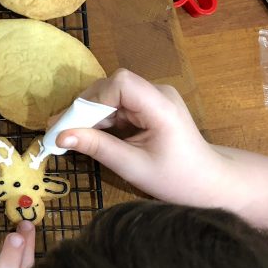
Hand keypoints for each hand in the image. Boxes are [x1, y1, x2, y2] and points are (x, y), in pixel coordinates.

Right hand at [55, 69, 230, 205]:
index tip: (73, 126)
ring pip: (111, 96)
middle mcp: (158, 94)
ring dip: (90, 115)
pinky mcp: (148, 108)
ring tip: (69, 136)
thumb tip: (60, 136)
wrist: (208, 183)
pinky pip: (118, 106)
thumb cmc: (176, 179)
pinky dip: (101, 120)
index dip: (93, 100)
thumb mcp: (132, 166)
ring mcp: (154, 99)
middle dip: (85, 108)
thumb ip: (98, 147)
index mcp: (161, 106)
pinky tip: (88, 137)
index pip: (120, 83)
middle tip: (61, 132)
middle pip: (112, 86)